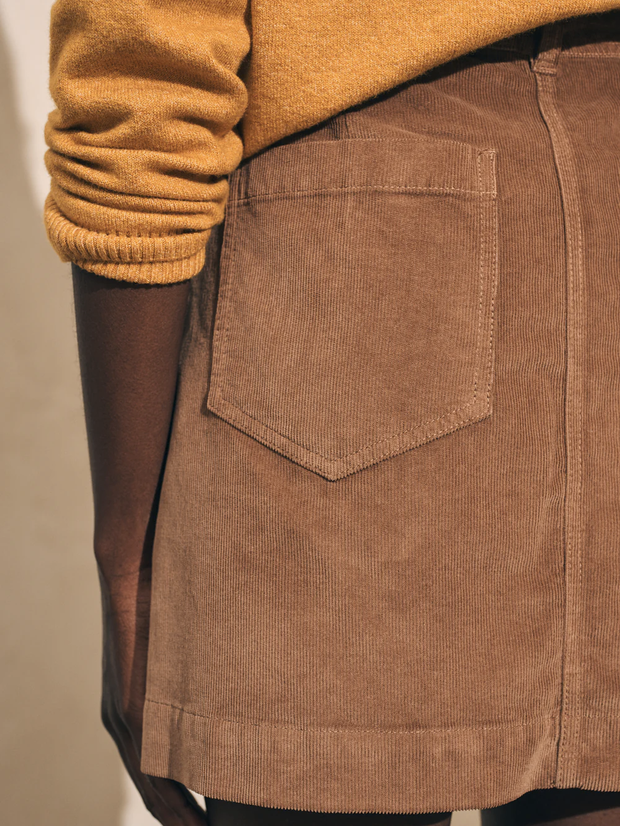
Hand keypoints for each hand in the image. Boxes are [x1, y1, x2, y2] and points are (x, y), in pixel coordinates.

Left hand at [99, 564, 206, 824]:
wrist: (134, 565)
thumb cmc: (169, 593)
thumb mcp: (188, 643)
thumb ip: (204, 669)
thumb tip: (241, 681)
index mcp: (135, 710)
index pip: (159, 774)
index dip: (182, 805)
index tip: (212, 821)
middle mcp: (124, 722)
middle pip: (156, 793)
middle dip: (184, 821)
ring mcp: (127, 719)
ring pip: (156, 790)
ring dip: (183, 822)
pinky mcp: (135, 710)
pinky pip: (156, 771)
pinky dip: (179, 802)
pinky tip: (200, 822)